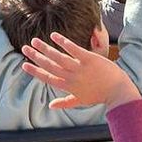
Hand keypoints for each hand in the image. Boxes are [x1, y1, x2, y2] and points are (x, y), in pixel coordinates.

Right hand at [21, 32, 139, 109]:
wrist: (117, 91)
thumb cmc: (99, 96)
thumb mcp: (80, 101)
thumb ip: (64, 102)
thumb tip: (51, 105)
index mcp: (68, 87)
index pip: (47, 78)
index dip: (34, 71)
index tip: (24, 64)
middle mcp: (71, 77)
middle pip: (49, 65)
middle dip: (35, 57)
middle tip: (24, 48)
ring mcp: (80, 68)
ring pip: (58, 57)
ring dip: (45, 48)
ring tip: (34, 40)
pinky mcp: (89, 59)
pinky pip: (73, 49)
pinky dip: (63, 42)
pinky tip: (54, 35)